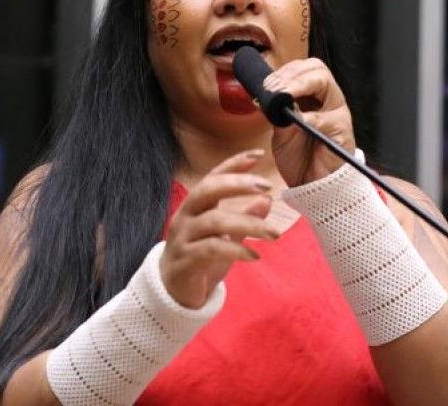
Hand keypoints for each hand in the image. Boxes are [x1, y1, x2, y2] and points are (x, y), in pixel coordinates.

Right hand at [160, 150, 277, 308]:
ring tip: (274, 234)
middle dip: (237, 184)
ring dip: (248, 225)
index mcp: (195, 206)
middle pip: (207, 190)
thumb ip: (244, 218)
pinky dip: (236, 250)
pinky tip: (255, 256)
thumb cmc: (201, 259)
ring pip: (214, 221)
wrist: (173, 294)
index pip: (213, 177)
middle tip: (267, 187)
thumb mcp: (226, 237)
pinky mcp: (185, 261)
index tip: (257, 154)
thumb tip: (267, 200)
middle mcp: (186, 217)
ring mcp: (183, 238)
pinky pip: (211, 249)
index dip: (233, 163)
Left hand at [263, 57, 354, 186]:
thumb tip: (265, 96)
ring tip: (282, 95)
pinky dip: (308, 116)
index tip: (267, 84)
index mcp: (313, 97)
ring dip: (299, 85)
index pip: (303, 69)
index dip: (285, 71)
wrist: (312, 187)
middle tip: (273, 88)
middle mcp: (328, 101)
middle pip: (317, 68)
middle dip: (291, 74)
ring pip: (324, 83)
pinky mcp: (342, 132)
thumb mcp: (281, 132)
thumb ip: (276, 112)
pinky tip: (294, 120)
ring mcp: (337, 114)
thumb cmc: (299, 158)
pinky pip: (326, 118)